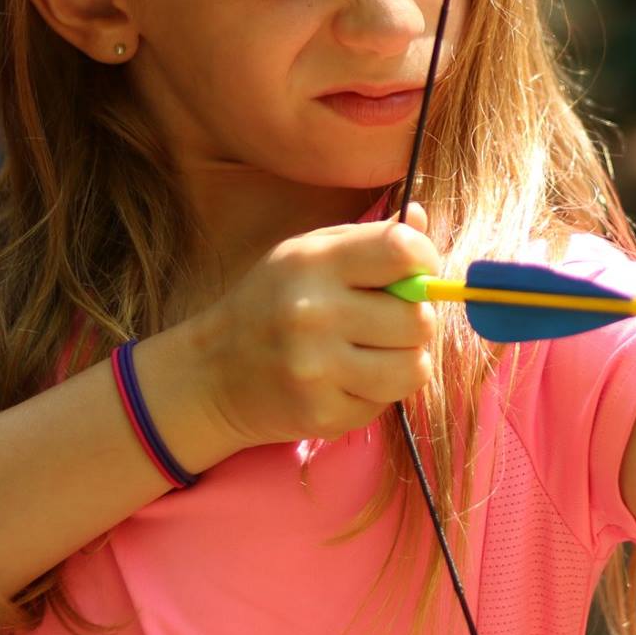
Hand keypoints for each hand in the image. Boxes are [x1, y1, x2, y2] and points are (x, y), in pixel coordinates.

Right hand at [175, 205, 442, 451]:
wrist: (210, 375)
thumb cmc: (270, 303)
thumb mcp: (308, 254)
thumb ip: (368, 239)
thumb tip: (419, 220)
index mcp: (314, 263)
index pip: (403, 252)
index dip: (425, 262)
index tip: (416, 272)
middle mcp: (314, 314)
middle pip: (418, 318)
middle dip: (414, 319)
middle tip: (388, 321)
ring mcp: (317, 369)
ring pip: (414, 367)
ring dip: (406, 360)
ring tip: (376, 352)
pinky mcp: (322, 414)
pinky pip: (386, 403)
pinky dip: (376, 393)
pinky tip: (346, 380)